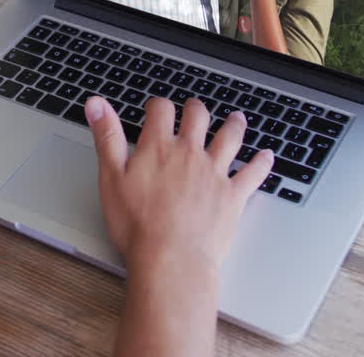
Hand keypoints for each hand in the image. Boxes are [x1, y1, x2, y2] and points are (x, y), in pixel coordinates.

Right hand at [86, 96, 273, 274]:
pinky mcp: (233, 196)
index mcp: (159, 147)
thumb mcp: (110, 178)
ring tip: (236, 118)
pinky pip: (253, 174)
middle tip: (194, 108)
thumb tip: (96, 103)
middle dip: (195, 109)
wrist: (170, 260)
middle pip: (198, 118)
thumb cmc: (137, 226)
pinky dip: (261, 163)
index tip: (155, 108)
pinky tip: (267, 156)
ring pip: (230, 138)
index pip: (161, 110)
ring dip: (234, 125)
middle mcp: (190, 153)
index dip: (157, 105)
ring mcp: (215, 173)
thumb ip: (106, 137)